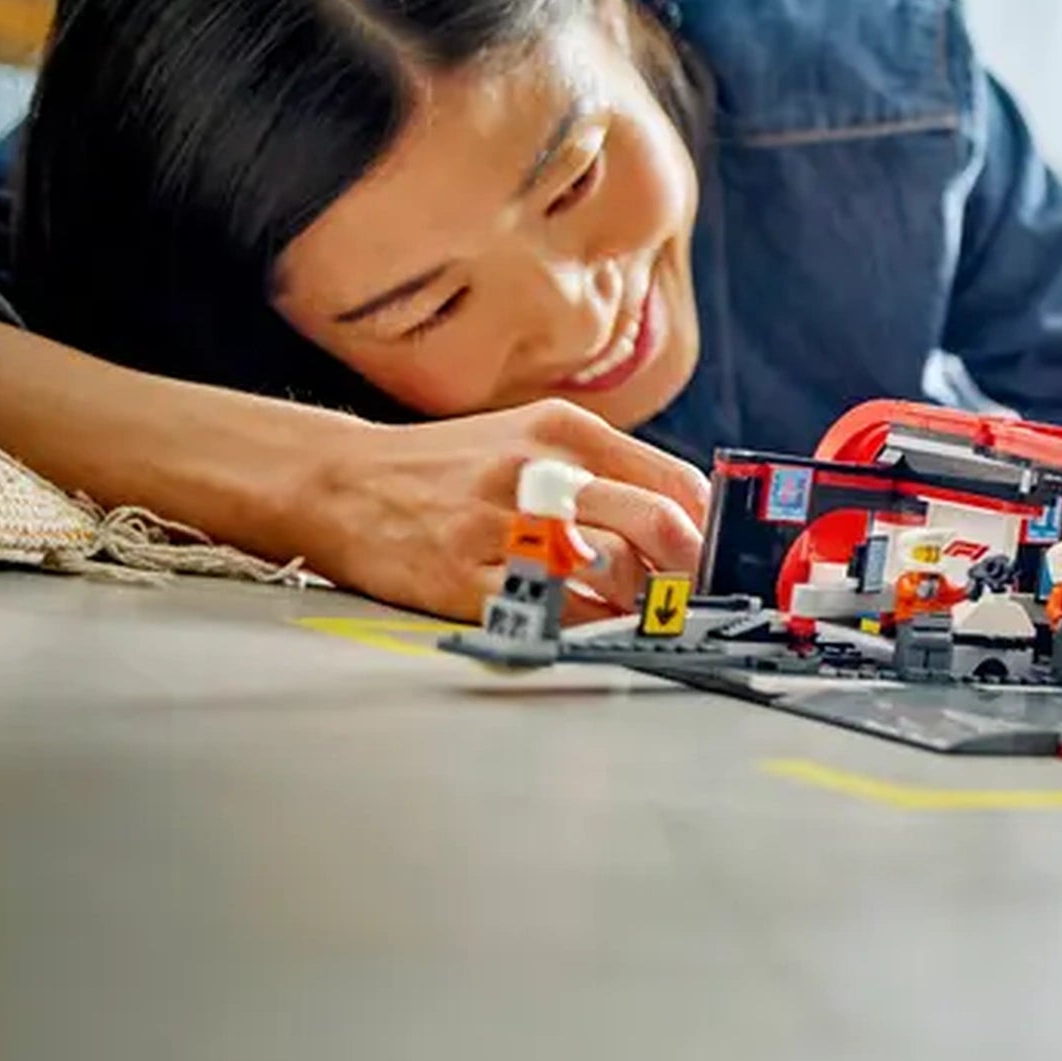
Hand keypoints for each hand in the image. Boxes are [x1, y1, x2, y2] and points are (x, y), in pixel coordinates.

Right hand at [300, 399, 713, 625]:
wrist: (343, 481)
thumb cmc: (450, 467)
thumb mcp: (530, 438)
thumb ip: (605, 469)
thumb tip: (682, 517)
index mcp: (564, 431)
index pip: (672, 480)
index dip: (708, 527)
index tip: (718, 556)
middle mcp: (538, 472)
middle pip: (655, 523)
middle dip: (692, 569)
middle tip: (697, 596)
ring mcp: (502, 526)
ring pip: (612, 570)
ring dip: (646, 602)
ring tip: (649, 614)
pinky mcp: (467, 579)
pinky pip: (553, 611)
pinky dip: (589, 627)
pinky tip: (597, 629)